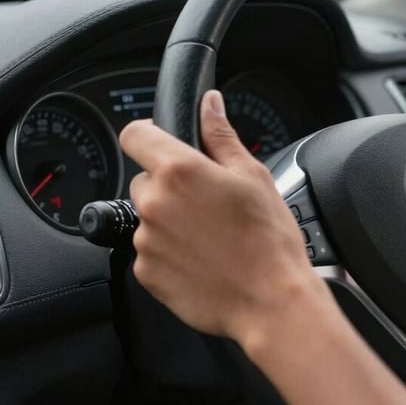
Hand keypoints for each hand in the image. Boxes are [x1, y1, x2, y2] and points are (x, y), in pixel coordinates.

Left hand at [119, 90, 326, 353]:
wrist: (270, 301)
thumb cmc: (268, 238)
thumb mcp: (252, 175)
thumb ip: (221, 135)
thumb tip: (209, 103)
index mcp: (180, 171)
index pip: (135, 135)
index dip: (151, 135)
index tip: (165, 145)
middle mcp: (154, 203)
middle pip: (145, 179)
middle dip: (170, 185)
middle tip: (208, 201)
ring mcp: (146, 241)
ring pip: (149, 216)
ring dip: (170, 219)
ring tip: (211, 235)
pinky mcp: (146, 273)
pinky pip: (150, 250)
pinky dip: (170, 251)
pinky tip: (203, 257)